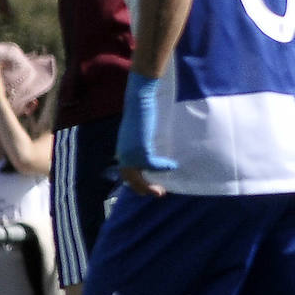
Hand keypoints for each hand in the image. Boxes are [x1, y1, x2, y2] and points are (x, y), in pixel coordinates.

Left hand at [116, 72, 176, 193]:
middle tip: (159, 193)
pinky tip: (172, 166)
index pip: (126, 172)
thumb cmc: (140, 111)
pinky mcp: (141, 149)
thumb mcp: (138, 131)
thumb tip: (149, 147)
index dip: (136, 182)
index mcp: (122, 149)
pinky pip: (153, 165)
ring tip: (162, 190)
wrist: (139, 101)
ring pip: (138, 176)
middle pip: (129, 178)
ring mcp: (130, 153)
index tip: (150, 187)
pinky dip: (162, 167)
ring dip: (149, 185)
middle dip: (142, 189)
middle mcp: (123, 153)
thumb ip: (140, 141)